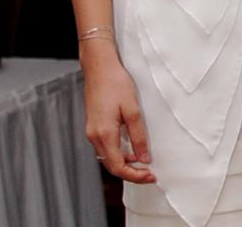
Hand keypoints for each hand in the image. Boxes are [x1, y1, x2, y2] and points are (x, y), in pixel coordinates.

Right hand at [82, 45, 155, 183]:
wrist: (99, 66)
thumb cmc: (116, 83)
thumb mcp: (132, 109)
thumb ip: (138, 135)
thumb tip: (144, 158)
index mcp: (104, 134)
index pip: (118, 167)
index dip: (135, 175)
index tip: (150, 176)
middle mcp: (94, 136)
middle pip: (112, 165)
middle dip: (131, 172)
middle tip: (149, 173)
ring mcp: (91, 131)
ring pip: (107, 157)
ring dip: (124, 163)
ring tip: (142, 162)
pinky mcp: (93, 125)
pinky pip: (105, 147)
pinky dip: (118, 153)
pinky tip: (129, 148)